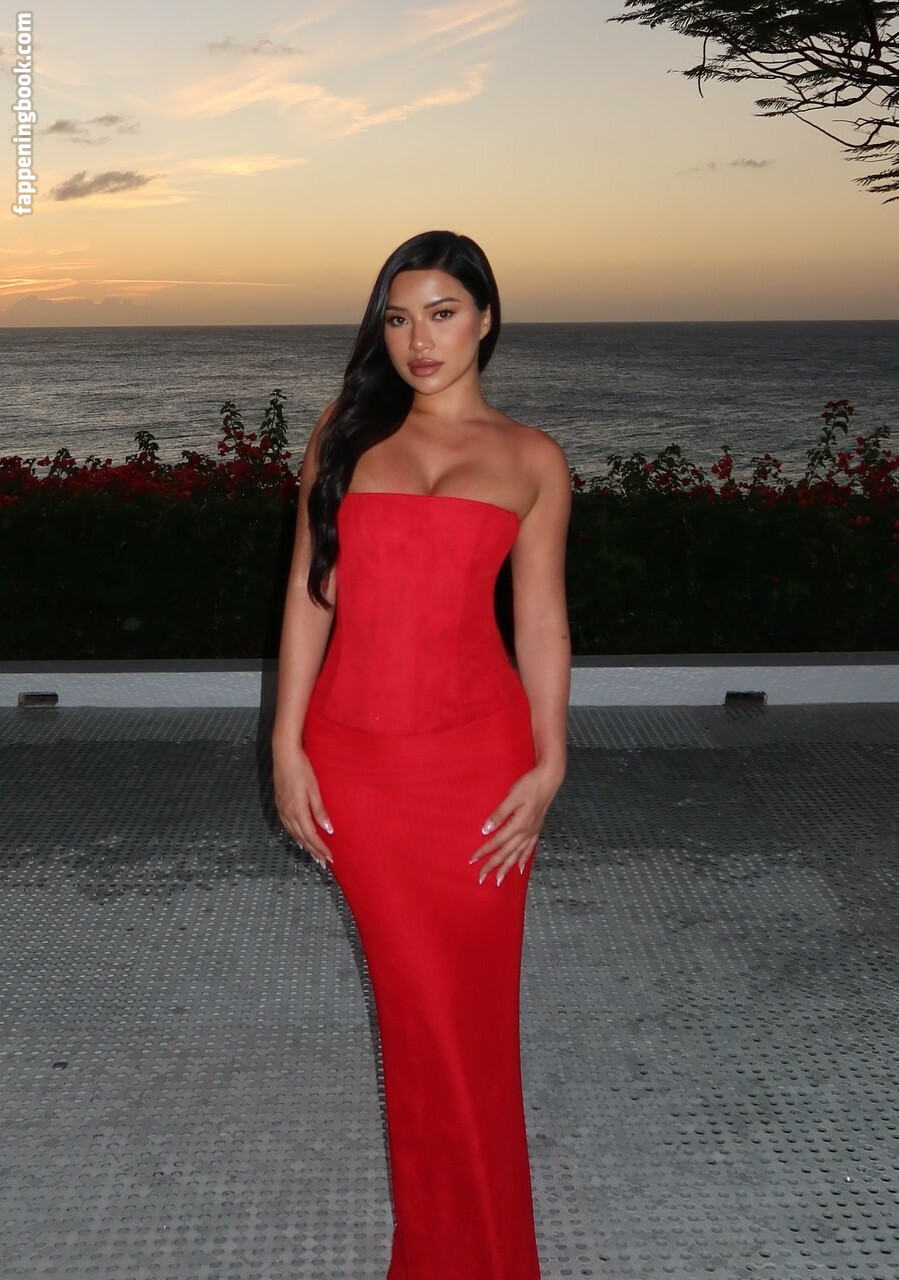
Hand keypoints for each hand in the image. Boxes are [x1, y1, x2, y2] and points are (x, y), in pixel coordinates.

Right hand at [273, 743, 333, 869]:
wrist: (284, 755)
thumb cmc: (302, 769)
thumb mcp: (314, 789)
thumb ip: (320, 811)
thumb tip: (328, 829)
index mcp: (298, 811)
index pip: (311, 836)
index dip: (321, 848)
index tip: (329, 858)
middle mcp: (288, 814)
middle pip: (302, 838)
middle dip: (313, 851)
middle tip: (323, 862)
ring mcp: (282, 810)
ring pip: (294, 834)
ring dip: (305, 845)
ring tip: (313, 855)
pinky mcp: (280, 805)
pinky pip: (288, 827)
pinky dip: (295, 836)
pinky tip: (299, 838)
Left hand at [468, 762, 563, 885]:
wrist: (549, 779)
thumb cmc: (530, 784)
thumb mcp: (512, 796)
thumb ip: (499, 814)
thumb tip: (486, 830)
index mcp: (519, 824)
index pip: (497, 842)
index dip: (484, 852)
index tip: (473, 860)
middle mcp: (526, 832)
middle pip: (506, 853)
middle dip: (493, 866)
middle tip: (481, 878)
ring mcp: (532, 831)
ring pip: (517, 855)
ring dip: (507, 868)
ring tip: (499, 880)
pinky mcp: (536, 828)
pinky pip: (529, 849)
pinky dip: (523, 859)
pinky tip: (520, 867)